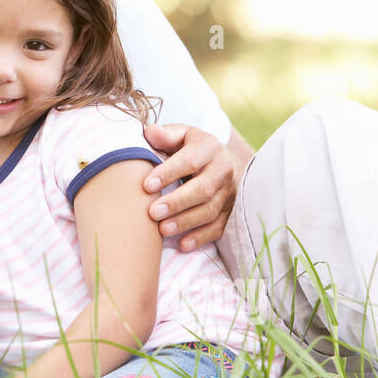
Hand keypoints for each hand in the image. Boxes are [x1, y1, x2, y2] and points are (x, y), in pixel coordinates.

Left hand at [140, 123, 242, 251]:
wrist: (223, 161)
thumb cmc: (191, 147)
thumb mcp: (181, 135)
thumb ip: (165, 134)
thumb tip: (149, 132)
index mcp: (209, 147)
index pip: (190, 160)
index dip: (169, 173)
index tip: (147, 185)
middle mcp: (223, 170)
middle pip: (202, 189)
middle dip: (177, 202)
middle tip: (153, 212)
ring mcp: (228, 192)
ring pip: (209, 210)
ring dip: (186, 222)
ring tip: (162, 230)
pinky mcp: (230, 211)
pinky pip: (218, 227)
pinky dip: (201, 237)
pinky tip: (183, 244)